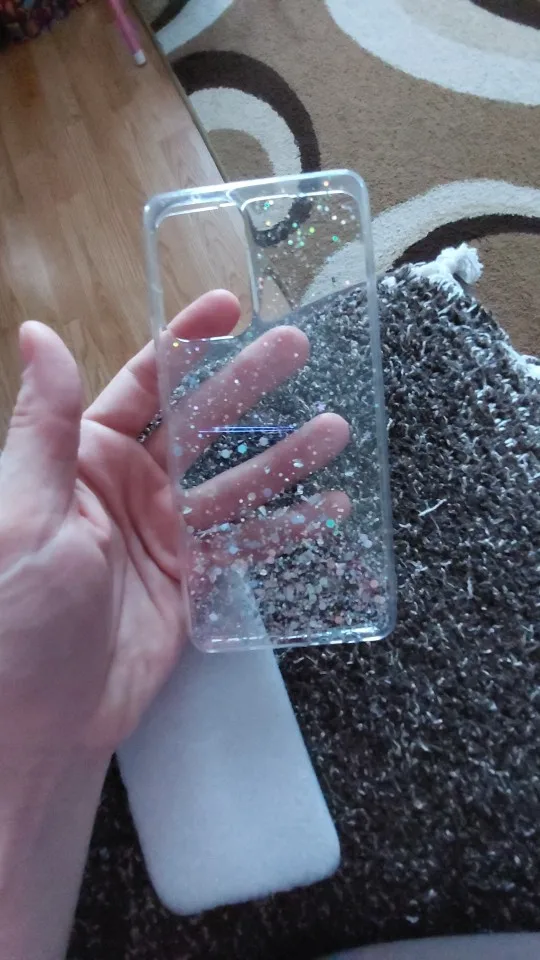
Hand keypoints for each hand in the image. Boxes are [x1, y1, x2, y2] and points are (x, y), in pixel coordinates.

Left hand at [0, 291, 348, 765]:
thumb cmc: (14, 617)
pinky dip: (286, 527)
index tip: (229, 307)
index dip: (185, 343)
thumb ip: (45, 426)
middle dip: (248, 385)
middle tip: (299, 348)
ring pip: (234, 481)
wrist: (37, 721)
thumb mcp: (21, 512)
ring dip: (282, 454)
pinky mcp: (190, 580)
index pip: (142, 384)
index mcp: (84, 459)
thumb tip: (39, 335)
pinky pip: (244, 544)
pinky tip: (327, 508)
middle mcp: (129, 487)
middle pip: (200, 423)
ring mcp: (164, 534)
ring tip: (335, 427)